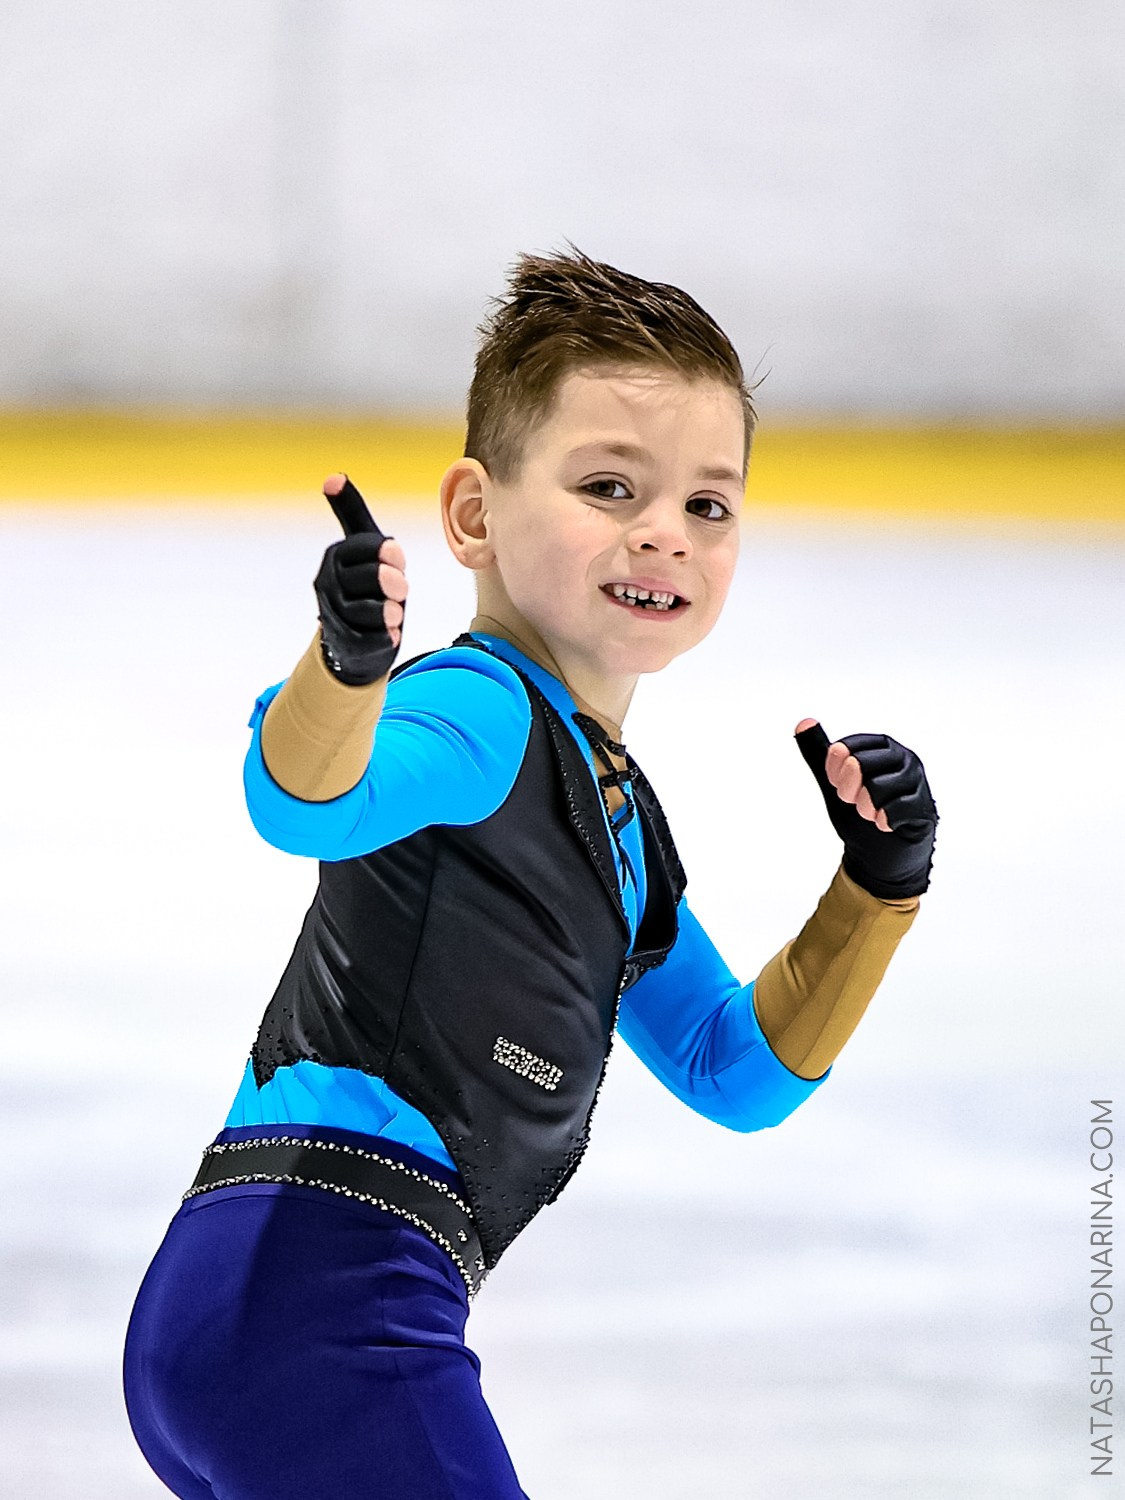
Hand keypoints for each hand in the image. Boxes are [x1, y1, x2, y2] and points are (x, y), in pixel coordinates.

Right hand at [314, 474, 407, 685]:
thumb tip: (332, 476)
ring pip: (365, 611)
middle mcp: (327, 585)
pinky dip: (383, 637)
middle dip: (390, 581)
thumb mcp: (363, 546)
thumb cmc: (367, 585)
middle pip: (367, 578)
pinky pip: (366, 640)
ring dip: (388, 611)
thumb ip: (352, 511)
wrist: (356, 638)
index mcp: (335, 557)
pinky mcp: (343, 644)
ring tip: (396, 613)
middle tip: (402, 587)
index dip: (384, 551)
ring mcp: (332, 616)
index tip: (396, 556)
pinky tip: (390, 634)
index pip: (361, 546)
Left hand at [794, 718, 937, 898]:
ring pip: (878, 788)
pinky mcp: (924, 809)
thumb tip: (803, 722)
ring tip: (869, 814)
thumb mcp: (834, 782)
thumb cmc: (859, 814)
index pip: (851, 747)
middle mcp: (904, 760)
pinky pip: (897, 809)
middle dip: (848, 788)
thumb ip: (819, 752)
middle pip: (862, 764)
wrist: (876, 855)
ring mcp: (918, 784)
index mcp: (883, 747)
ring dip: (864, 807)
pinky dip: (883, 820)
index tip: (835, 783)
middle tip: (853, 802)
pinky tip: (884, 825)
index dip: (835, 768)